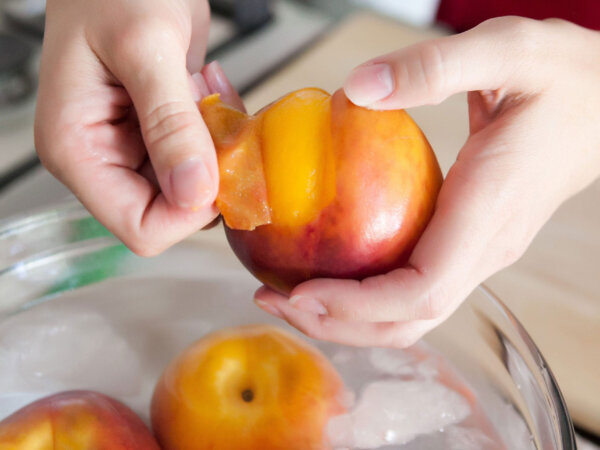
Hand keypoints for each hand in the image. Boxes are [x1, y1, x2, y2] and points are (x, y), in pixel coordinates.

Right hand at [35, 0, 242, 255]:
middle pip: (171, 213)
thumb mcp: (146, 47)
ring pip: (195, 187)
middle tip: (216, 120)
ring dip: (218, 148)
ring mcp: (133, 149)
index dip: (187, 210)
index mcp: (78, 151)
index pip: (140, 228)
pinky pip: (203, 157)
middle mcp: (103, 159)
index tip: (217, 167)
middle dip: (209, 175)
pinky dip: (219, 129)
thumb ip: (169, 122)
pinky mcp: (159, 134)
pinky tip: (208, 87)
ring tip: (206, 93)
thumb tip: (193, 190)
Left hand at [254, 17, 599, 346]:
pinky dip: (366, 293)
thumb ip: (435, 68)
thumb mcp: (507, 50)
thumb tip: (357, 90)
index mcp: (489, 212)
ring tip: (289, 296)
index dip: (359, 304)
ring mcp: (477, 252)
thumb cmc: (563, 79)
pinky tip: (330, 271)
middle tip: (275, 299)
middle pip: (409, 320)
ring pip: (410, 314)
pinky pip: (412, 287)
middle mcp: (483, 248)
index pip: (422, 290)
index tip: (301, 293)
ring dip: (348, 318)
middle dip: (339, 324)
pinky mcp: (467, 243)